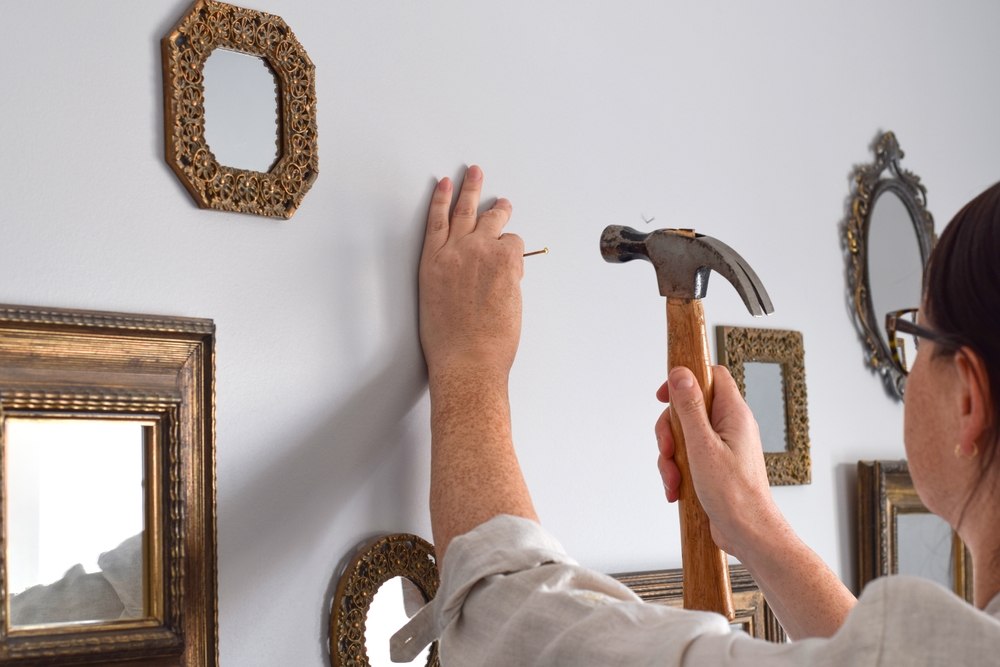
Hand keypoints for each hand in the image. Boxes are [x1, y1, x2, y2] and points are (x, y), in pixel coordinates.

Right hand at [419, 166, 524, 377]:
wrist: (467, 358)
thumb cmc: (450, 343)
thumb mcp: (436, 305)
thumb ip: (452, 280)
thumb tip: (472, 274)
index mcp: (432, 264)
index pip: (435, 221)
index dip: (440, 199)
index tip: (444, 184)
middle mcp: (454, 252)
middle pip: (464, 209)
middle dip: (471, 187)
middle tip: (475, 171)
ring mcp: (480, 252)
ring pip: (494, 219)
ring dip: (500, 211)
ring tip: (504, 205)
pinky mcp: (505, 259)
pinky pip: (515, 243)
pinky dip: (516, 251)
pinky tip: (513, 262)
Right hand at [654, 365, 779, 558]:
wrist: (748, 533)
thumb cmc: (734, 494)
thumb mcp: (702, 445)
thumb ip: (689, 407)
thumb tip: (681, 374)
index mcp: (734, 415)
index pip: (711, 376)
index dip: (685, 379)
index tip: (663, 396)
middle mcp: (730, 427)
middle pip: (689, 408)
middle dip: (670, 431)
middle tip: (668, 450)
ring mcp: (722, 447)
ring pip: (684, 436)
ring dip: (671, 457)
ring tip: (674, 479)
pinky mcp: (715, 465)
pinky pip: (688, 457)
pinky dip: (678, 471)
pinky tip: (677, 489)